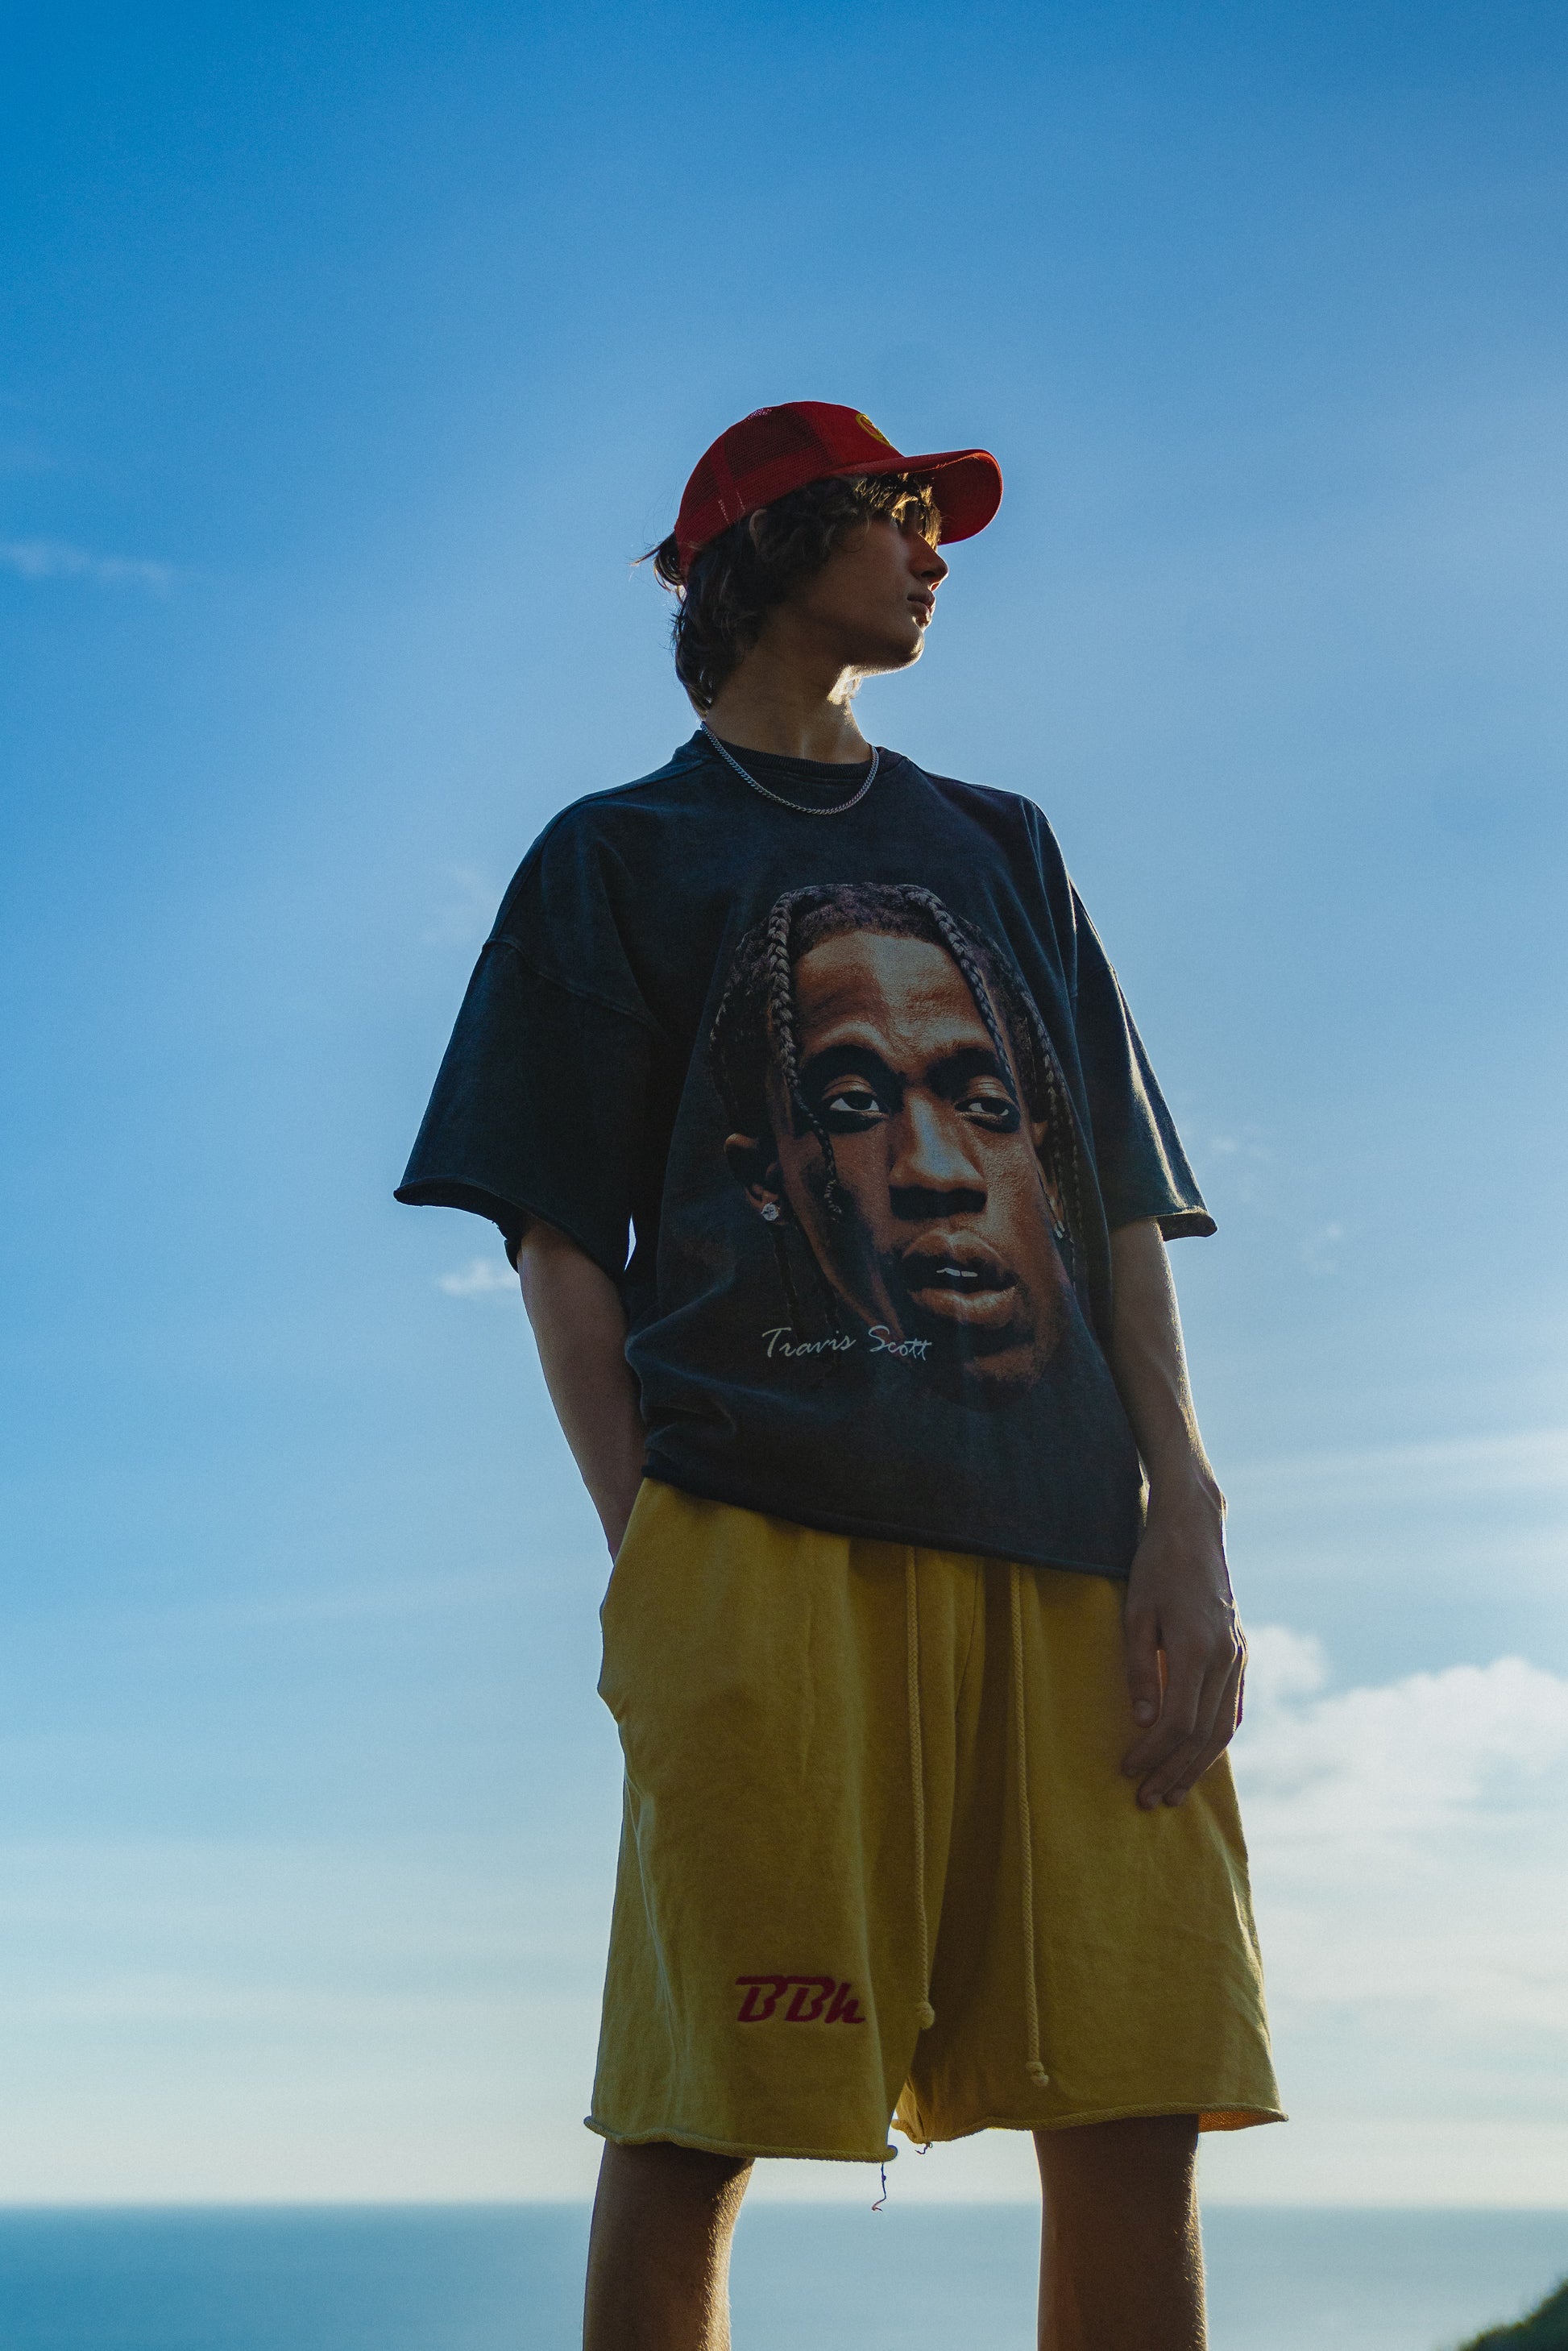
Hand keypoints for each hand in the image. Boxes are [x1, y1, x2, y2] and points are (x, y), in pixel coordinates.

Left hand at [1120, 1485, 1245, 1809]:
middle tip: (1148, 1800)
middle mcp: (1226, 1657)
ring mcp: (1239, 1656)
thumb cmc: (1155, 1569)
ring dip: (1198, 1765)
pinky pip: (1233, 1708)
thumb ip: (1139, 1669)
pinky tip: (1199, 1759)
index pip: (1177, 1721)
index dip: (1152, 1752)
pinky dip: (1216, 1740)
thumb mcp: (1135, 1614)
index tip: (1127, 1770)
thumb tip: (1142, 1723)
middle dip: (1175, 1771)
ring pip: (1224, 1728)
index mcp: (1197, 1648)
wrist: (1194, 1532)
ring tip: (1174, 1793)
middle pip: (1204, 1734)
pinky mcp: (1241, 1653)